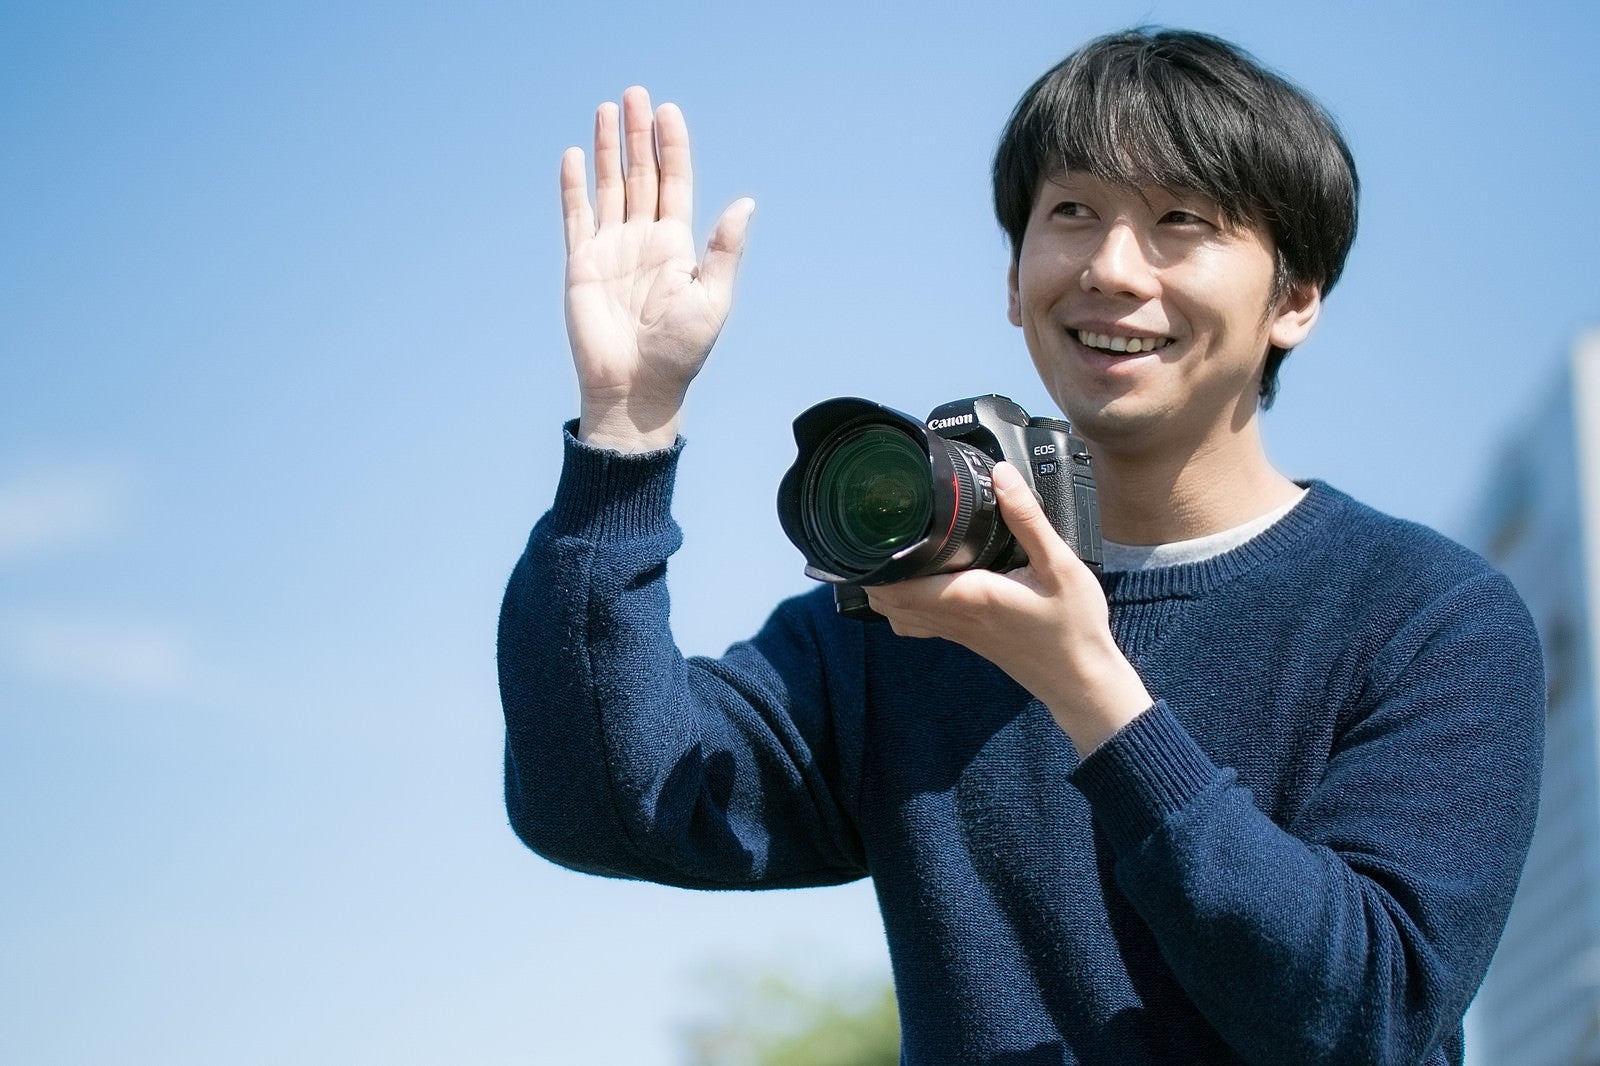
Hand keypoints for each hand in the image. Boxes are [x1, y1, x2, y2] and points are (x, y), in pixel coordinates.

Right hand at [561, 86, 754, 450]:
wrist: (637, 388)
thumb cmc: (681, 351)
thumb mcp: (712, 298)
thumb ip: (724, 249)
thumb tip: (745, 203)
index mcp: (676, 245)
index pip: (674, 182)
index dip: (671, 146)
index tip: (668, 112)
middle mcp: (643, 240)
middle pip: (640, 174)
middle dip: (638, 134)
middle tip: (635, 94)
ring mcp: (610, 249)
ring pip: (609, 187)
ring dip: (608, 149)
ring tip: (606, 109)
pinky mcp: (581, 264)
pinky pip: (576, 216)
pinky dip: (574, 186)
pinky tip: (574, 156)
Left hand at [864, 462, 1152, 755]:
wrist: (1081, 680)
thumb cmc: (1073, 627)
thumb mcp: (1060, 565)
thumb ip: (1027, 519)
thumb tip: (1001, 476)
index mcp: (968, 596)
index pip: (898, 584)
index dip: (875, 561)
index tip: (871, 529)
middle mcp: (953, 617)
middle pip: (887, 599)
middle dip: (873, 569)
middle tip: (875, 532)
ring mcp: (956, 632)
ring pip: (896, 615)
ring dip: (885, 587)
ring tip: (888, 552)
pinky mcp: (964, 638)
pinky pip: (917, 624)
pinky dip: (903, 605)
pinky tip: (917, 583)